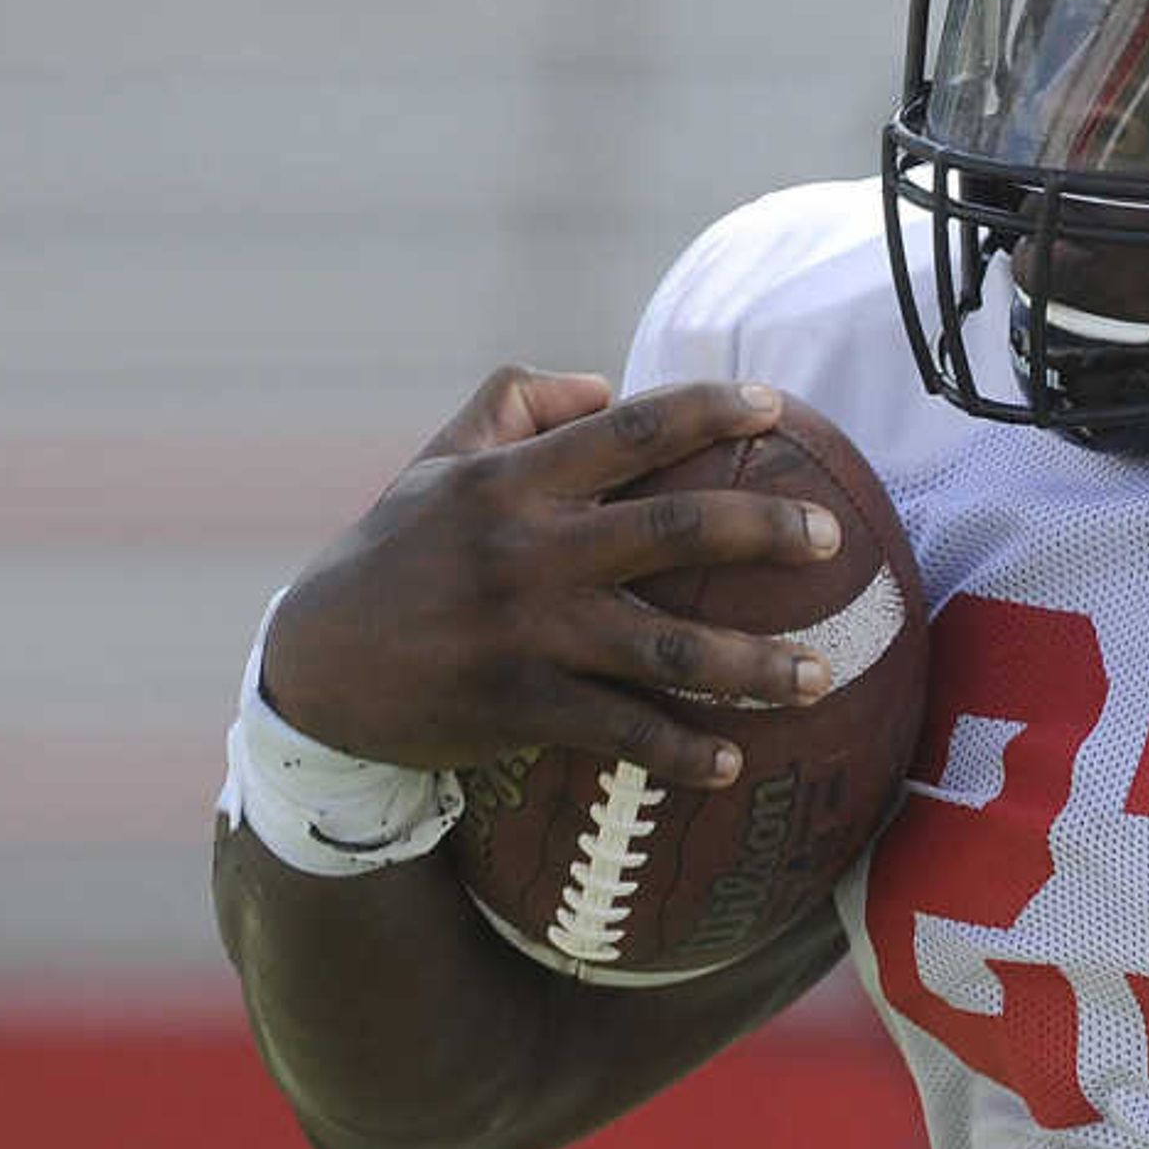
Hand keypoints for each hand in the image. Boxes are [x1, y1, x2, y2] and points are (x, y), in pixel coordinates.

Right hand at [261, 370, 843, 790]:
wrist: (316, 669)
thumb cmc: (395, 556)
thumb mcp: (437, 464)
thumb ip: (515, 403)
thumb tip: (608, 384)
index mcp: (511, 480)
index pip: (628, 429)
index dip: (706, 409)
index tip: (776, 405)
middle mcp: (526, 550)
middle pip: (671, 529)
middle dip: (762, 529)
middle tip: (833, 536)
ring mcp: (525, 631)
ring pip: (664, 645)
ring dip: (752, 664)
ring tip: (821, 676)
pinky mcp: (517, 705)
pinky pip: (617, 732)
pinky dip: (677, 751)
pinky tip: (731, 764)